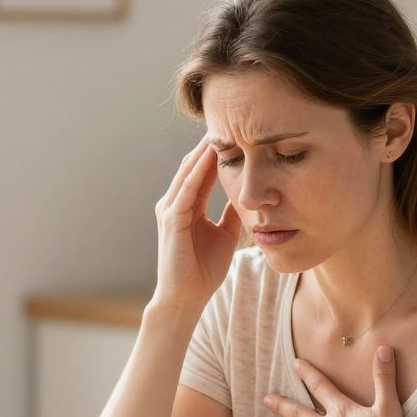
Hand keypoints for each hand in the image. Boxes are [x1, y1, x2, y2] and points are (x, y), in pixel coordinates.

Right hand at [152, 135, 241, 310]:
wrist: (187, 298)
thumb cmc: (203, 271)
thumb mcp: (226, 234)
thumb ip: (231, 213)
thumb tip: (247, 194)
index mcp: (187, 205)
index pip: (202, 171)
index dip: (217, 152)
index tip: (236, 132)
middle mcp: (174, 203)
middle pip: (193, 165)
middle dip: (209, 144)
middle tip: (229, 119)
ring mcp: (170, 210)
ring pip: (188, 172)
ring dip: (203, 151)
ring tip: (220, 129)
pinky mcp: (171, 220)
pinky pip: (186, 190)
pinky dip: (198, 172)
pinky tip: (210, 156)